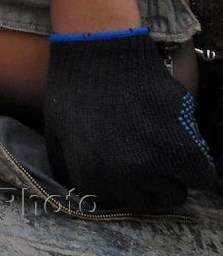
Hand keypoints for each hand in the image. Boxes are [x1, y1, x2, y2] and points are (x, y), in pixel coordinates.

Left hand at [44, 27, 215, 211]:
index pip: (113, 201)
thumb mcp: (56, 133)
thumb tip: (84, 190)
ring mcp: (155, 161)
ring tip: (161, 155)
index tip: (121, 169)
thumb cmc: (75, 88)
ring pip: (174, 194)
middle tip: (143, 162)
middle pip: (146, 203)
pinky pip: (199, 174)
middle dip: (144, 187)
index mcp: (91, 174)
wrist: (101, 52)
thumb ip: (68, 168)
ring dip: (169, 179)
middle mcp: (124, 175)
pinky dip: (194, 167)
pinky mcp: (182, 142)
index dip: (118, 186)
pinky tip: (181, 149)